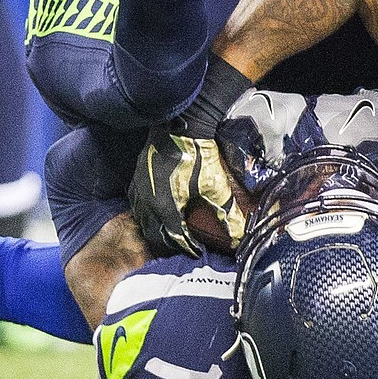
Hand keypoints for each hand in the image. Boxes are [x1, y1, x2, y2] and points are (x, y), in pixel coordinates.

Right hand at [128, 126, 246, 257]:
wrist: (182, 126)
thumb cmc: (199, 154)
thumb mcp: (215, 185)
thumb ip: (226, 211)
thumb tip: (240, 233)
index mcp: (165, 207)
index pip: (174, 238)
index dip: (187, 247)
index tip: (197, 252)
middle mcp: (147, 202)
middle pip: (154, 234)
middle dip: (168, 243)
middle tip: (182, 246)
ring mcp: (140, 189)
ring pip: (142, 220)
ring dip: (154, 229)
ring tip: (169, 233)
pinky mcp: (137, 176)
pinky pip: (137, 204)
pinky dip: (146, 213)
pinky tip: (156, 212)